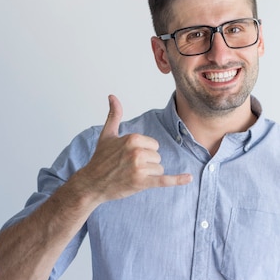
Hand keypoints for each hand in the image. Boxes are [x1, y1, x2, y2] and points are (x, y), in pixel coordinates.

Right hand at [75, 95, 192, 203]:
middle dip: (147, 164)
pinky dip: (177, 180)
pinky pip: (164, 180)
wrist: (91, 183)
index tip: (128, 156)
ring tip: (130, 175)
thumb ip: (114, 115)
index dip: (144, 151)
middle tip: (128, 167)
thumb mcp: (107, 135)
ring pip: (159, 169)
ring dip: (148, 175)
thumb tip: (112, 96)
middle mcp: (136, 152)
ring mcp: (139, 168)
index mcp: (132, 138)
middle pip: (157, 157)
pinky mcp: (141, 183)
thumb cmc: (100, 159)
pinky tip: (188, 178)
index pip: (154, 145)